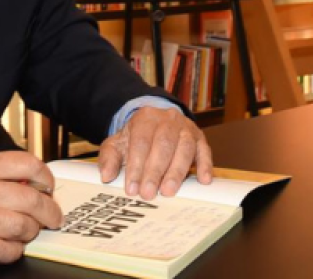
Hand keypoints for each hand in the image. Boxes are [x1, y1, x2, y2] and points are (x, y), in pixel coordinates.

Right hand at [0, 151, 62, 262]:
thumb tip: (31, 184)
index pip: (26, 164)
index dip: (45, 177)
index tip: (49, 187)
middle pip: (29, 199)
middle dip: (49, 211)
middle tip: (52, 217)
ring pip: (19, 226)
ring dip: (31, 233)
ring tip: (29, 232)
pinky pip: (1, 251)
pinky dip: (13, 252)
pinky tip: (11, 247)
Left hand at [97, 106, 212, 199]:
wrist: (156, 122)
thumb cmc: (136, 138)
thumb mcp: (118, 143)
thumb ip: (109, 158)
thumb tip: (106, 175)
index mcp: (145, 118)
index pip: (140, 142)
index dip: (136, 166)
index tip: (131, 189)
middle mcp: (167, 119)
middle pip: (163, 144)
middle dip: (154, 171)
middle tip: (148, 194)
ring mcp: (185, 127)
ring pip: (184, 146)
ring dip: (176, 171)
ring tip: (168, 191)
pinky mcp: (199, 138)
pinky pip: (204, 150)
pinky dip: (205, 164)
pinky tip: (203, 180)